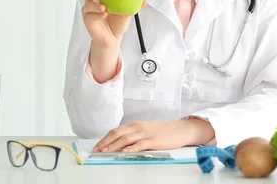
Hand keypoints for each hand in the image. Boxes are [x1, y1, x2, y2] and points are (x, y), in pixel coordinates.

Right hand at [81, 0, 146, 45]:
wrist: (113, 38)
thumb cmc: (118, 22)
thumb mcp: (128, 12)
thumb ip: (134, 5)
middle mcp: (93, 0)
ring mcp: (89, 9)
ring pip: (87, 1)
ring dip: (94, 1)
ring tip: (102, 5)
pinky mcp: (87, 18)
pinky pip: (90, 13)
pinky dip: (97, 13)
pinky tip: (104, 13)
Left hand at [92, 119, 214, 152]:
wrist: (180, 130)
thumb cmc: (163, 132)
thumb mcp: (145, 130)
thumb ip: (133, 135)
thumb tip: (118, 144)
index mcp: (135, 124)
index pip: (115, 131)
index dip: (104, 139)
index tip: (96, 146)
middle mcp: (138, 127)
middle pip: (118, 134)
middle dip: (105, 142)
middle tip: (96, 150)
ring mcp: (146, 133)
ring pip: (126, 139)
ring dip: (114, 146)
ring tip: (105, 151)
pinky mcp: (153, 141)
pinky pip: (140, 144)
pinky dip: (131, 148)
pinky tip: (124, 152)